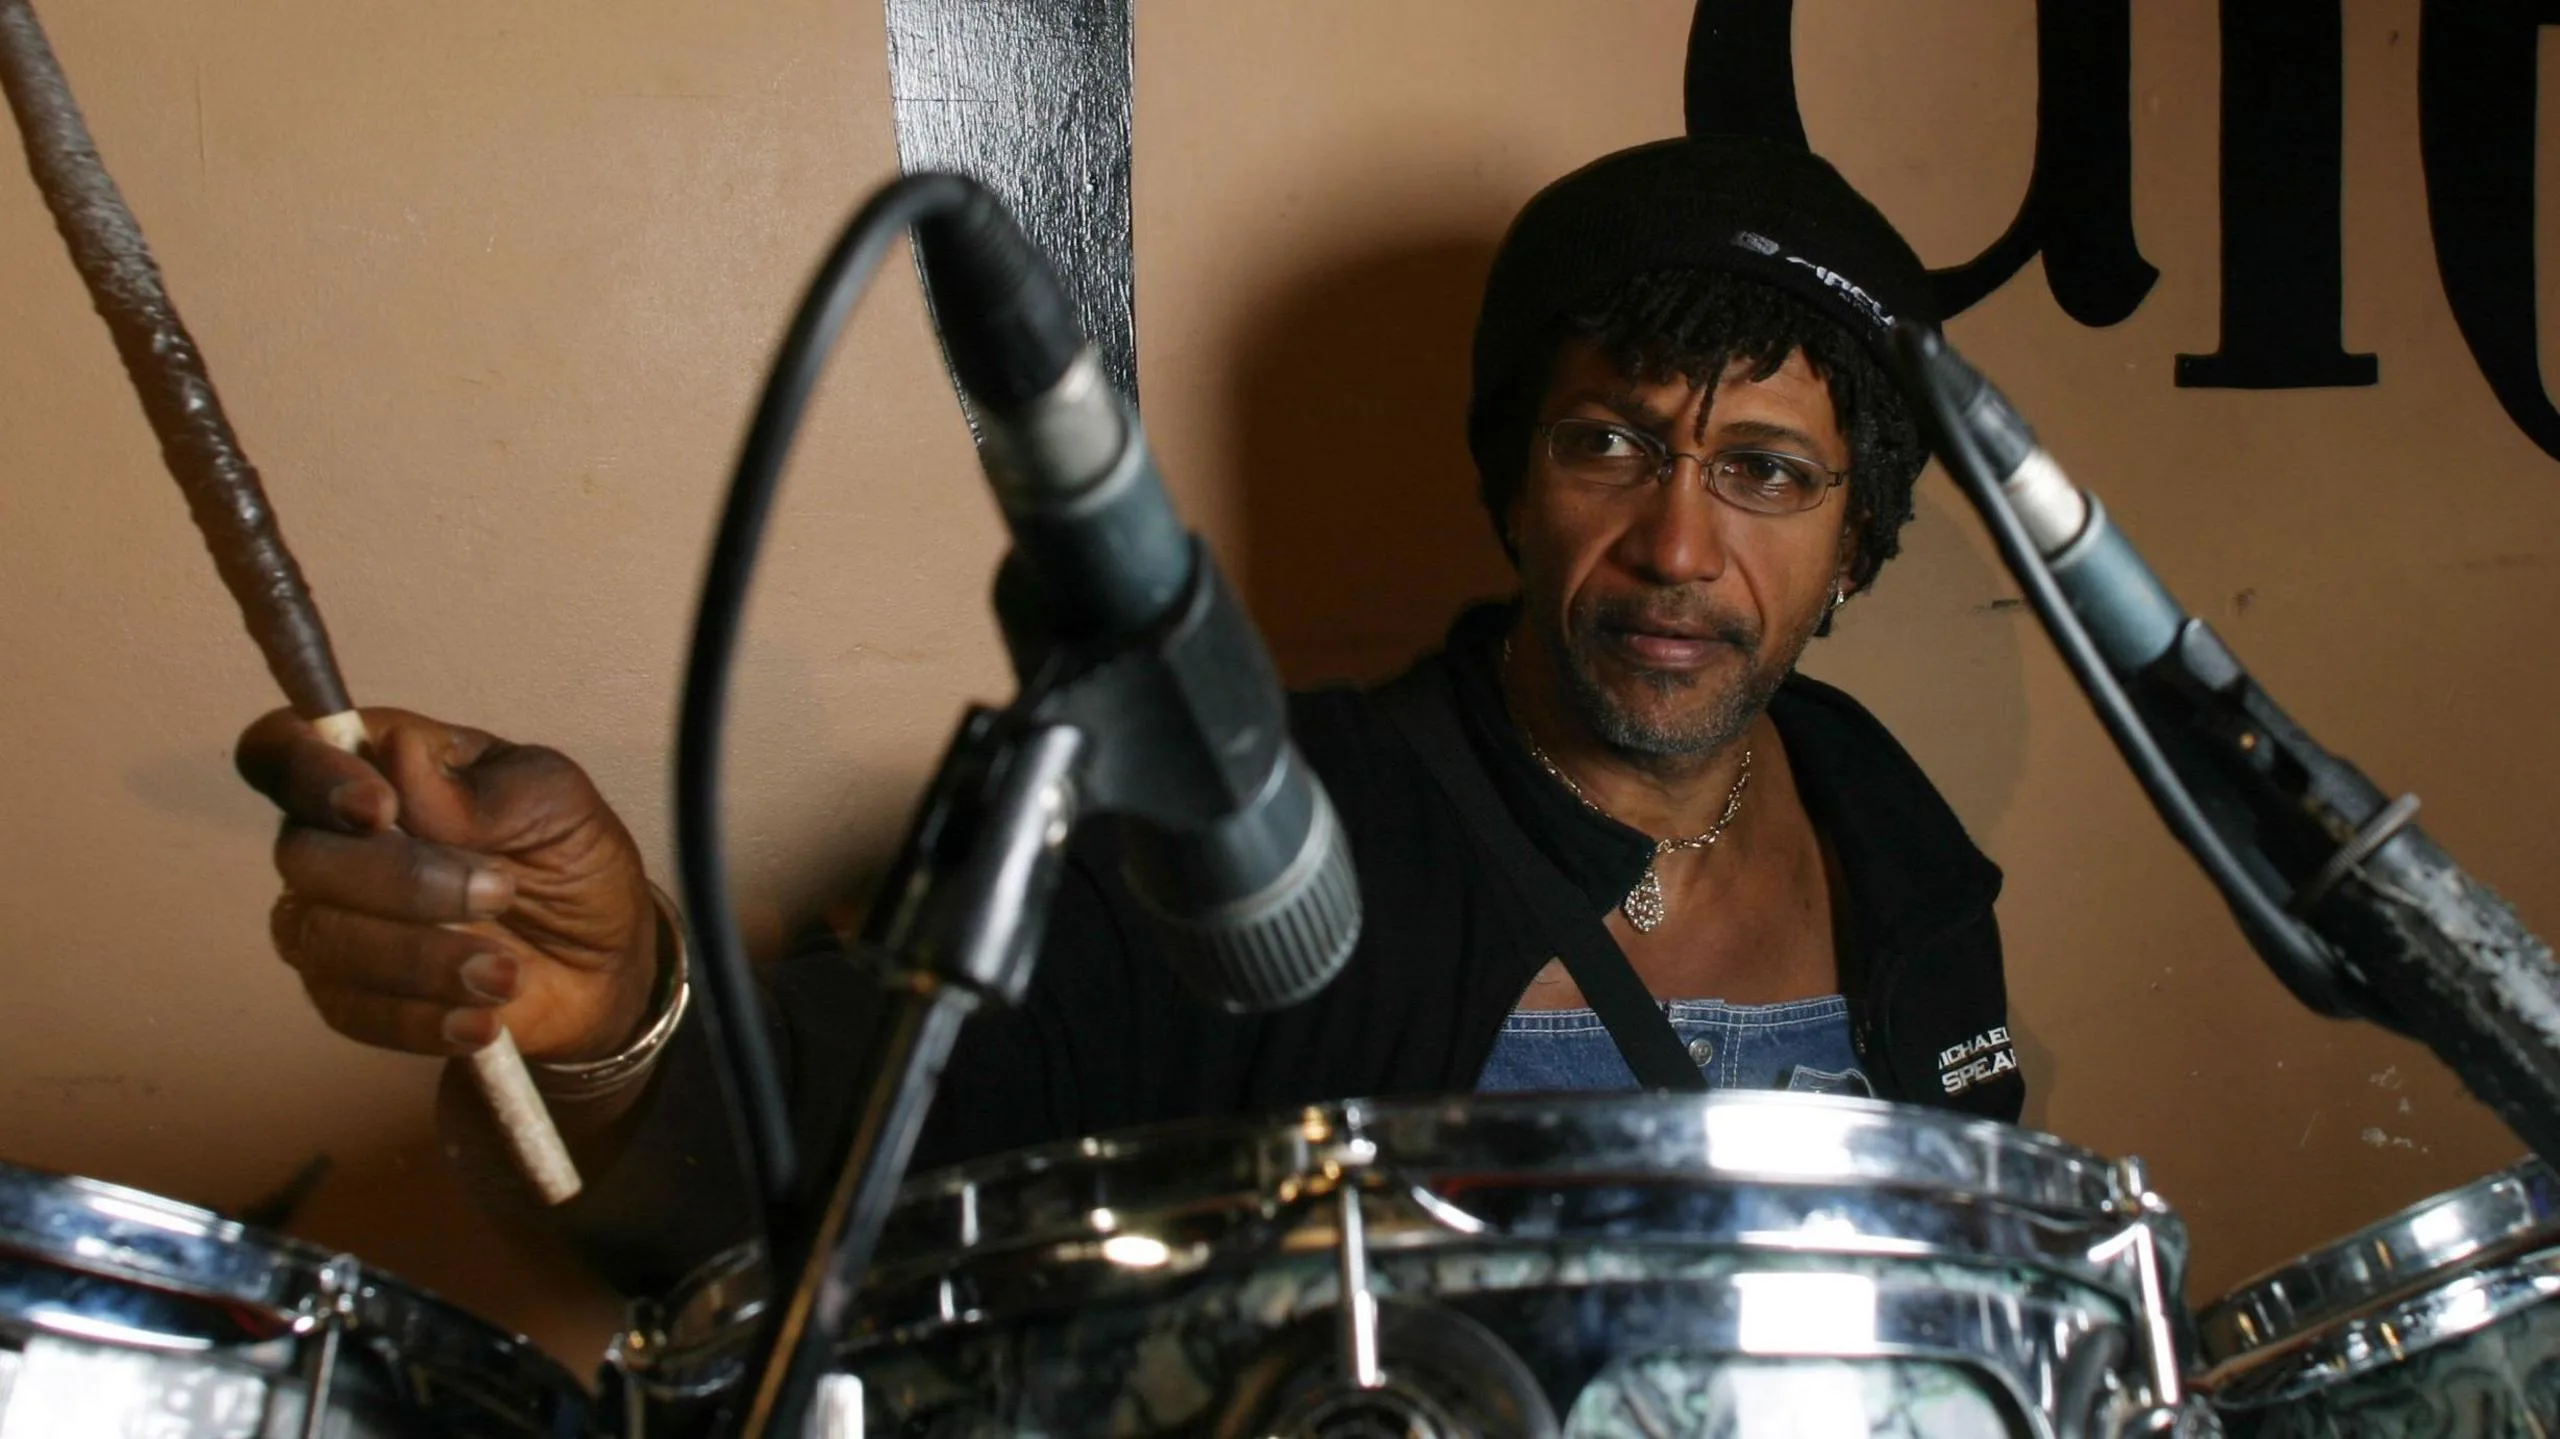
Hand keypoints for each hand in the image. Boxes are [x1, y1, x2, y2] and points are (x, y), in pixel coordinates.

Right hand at [236, 708, 659, 1062]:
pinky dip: (417, 1018)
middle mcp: (334, 839)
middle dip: (401, 880)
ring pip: (320, 936)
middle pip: (301, 852)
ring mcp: (332, 918)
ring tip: (506, 972)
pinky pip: (349, 1009)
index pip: (284, 747)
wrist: (605, 960)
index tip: (379, 808)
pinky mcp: (348, 994)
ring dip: (418, 957)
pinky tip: (481, 1017)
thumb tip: (401, 757)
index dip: (308, 772)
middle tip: (500, 893)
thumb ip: (479, 786)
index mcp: (376, 767)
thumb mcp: (554, 802)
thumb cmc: (568, 857)